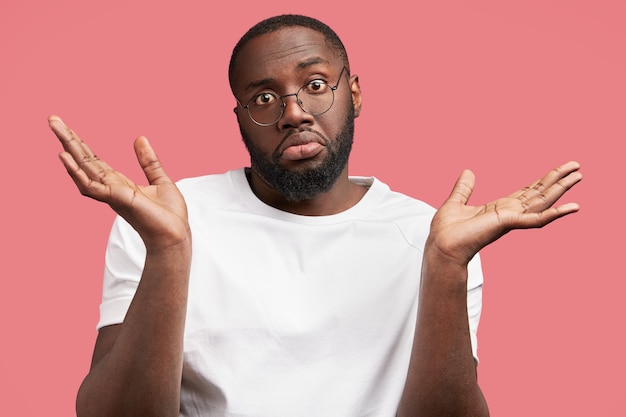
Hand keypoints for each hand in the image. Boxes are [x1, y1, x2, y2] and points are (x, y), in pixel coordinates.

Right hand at [48, 115, 189, 248]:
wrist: (175, 235)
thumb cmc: (168, 215)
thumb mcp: (161, 181)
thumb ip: (148, 162)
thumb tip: (140, 138)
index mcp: (119, 183)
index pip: (94, 160)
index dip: (80, 143)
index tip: (66, 126)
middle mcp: (110, 188)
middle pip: (84, 160)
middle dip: (68, 140)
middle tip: (52, 119)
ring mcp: (111, 194)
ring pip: (83, 169)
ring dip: (68, 149)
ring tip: (56, 128)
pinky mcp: (117, 199)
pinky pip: (91, 186)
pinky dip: (77, 172)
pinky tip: (65, 157)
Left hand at [427, 161, 581, 265]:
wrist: (441, 246)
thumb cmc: (446, 231)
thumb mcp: (456, 202)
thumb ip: (464, 188)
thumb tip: (468, 171)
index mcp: (500, 209)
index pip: (527, 192)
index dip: (543, 180)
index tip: (559, 169)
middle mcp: (509, 213)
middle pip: (540, 194)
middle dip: (558, 180)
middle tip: (577, 166)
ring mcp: (511, 219)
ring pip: (543, 202)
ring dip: (561, 189)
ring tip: (579, 175)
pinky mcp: (509, 224)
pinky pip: (537, 219)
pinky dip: (555, 214)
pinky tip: (572, 206)